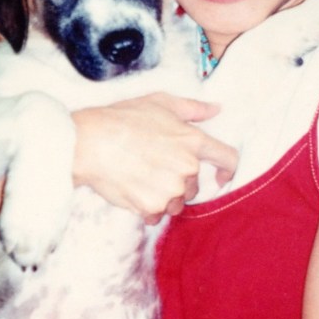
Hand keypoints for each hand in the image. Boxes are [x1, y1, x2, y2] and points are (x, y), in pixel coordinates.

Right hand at [72, 92, 237, 222]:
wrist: (90, 143)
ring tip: (140, 179)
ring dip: (164, 197)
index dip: (227, 170)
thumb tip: (216, 110)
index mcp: (193, 141)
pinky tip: (132, 191)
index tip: (220, 176)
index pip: (228, 159)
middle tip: (153, 168)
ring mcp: (171, 190)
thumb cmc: (122, 119)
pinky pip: (157, 215)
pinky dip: (147, 209)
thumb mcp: (160, 102)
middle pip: (195, 186)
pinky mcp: (152, 207)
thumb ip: (193, 109)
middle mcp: (187, 168)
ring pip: (176, 203)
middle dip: (179, 181)